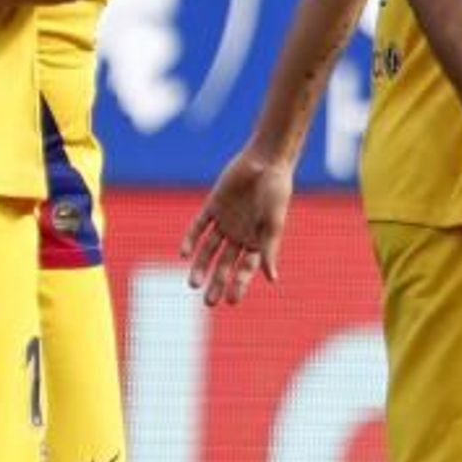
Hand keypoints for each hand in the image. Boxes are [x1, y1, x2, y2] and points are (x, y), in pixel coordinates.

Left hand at [183, 147, 292, 307]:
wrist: (266, 160)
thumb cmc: (277, 191)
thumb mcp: (274, 223)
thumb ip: (269, 250)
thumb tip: (272, 279)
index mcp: (258, 240)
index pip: (246, 269)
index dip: (239, 285)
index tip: (231, 302)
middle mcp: (240, 233)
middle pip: (225, 264)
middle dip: (217, 283)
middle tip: (209, 302)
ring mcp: (225, 220)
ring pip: (209, 249)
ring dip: (201, 266)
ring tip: (193, 284)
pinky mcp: (213, 206)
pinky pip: (199, 226)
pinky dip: (191, 240)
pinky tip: (184, 254)